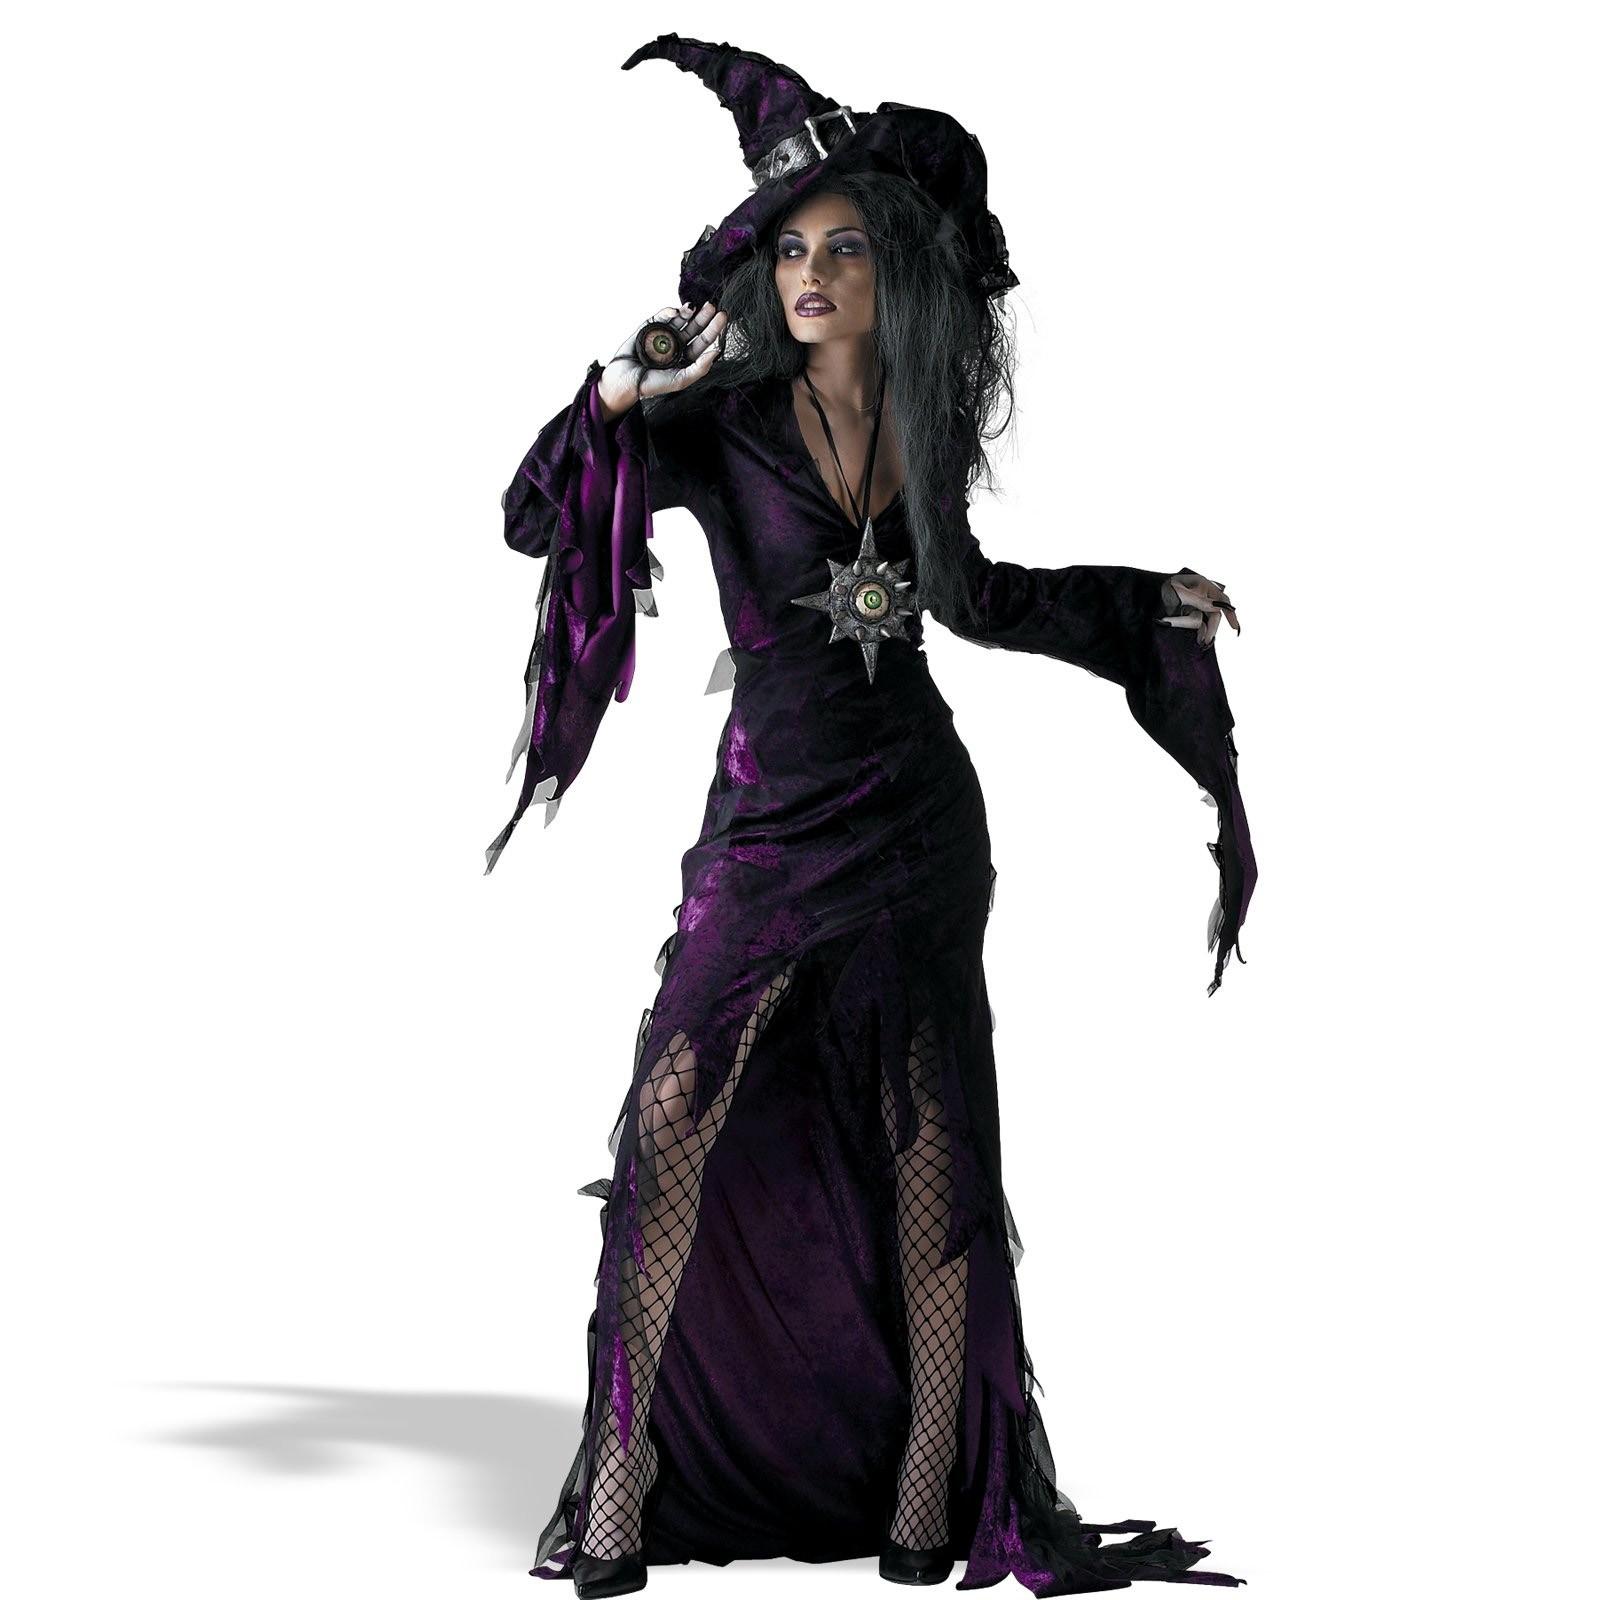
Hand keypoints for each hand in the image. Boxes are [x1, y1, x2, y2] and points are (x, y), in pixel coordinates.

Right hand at [599, 301, 728, 417]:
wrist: (624, 380)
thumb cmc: (652, 384)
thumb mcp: (681, 379)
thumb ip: (700, 368)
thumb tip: (716, 352)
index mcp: (686, 357)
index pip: (703, 342)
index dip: (713, 330)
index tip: (722, 317)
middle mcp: (677, 344)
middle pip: (695, 328)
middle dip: (704, 317)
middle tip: (713, 307)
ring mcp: (664, 334)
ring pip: (680, 319)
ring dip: (689, 312)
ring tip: (694, 307)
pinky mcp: (650, 326)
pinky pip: (662, 316)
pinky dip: (669, 312)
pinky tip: (676, 312)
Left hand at [1159, 571, 1239, 649]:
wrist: (1145, 593)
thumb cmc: (1162, 587)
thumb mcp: (1179, 593)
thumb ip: (1199, 601)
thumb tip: (1217, 607)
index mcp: (1202, 585)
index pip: (1222, 599)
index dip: (1230, 613)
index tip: (1234, 627)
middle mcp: (1201, 595)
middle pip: (1213, 614)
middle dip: (1210, 627)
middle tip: (1205, 641)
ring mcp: (1194, 605)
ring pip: (1201, 621)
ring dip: (1194, 627)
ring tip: (1187, 633)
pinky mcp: (1187, 614)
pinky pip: (1193, 623)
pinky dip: (1189, 627)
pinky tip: (1189, 634)